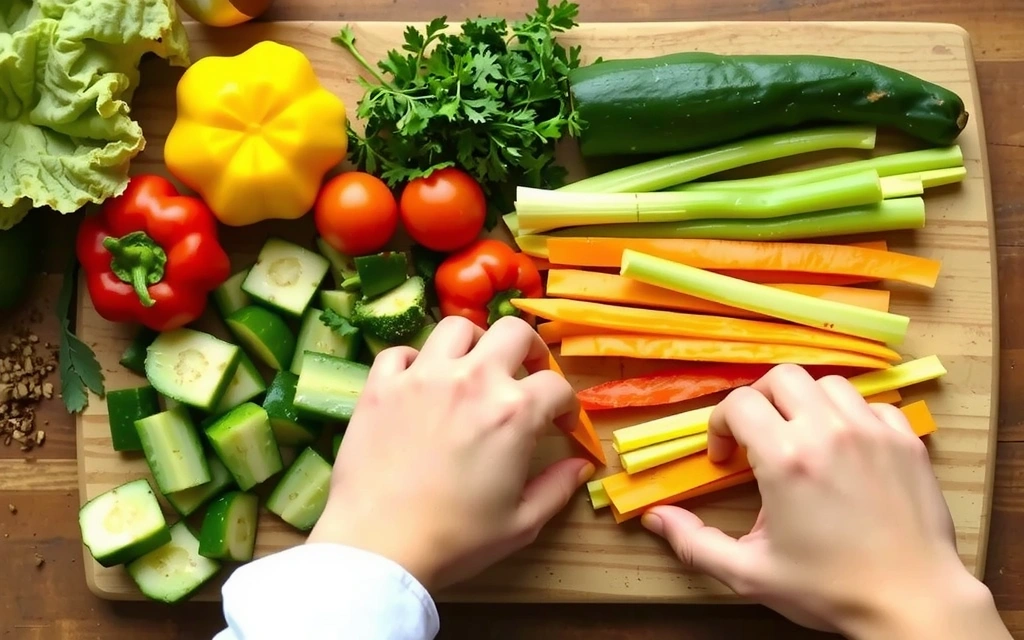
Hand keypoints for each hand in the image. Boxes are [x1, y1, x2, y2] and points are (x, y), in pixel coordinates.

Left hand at [307, 315, 594, 590]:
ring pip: (457, 327)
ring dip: (473, 344)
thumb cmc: (456, 540)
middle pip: (513, 332)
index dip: (566, 406)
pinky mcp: (380, 385)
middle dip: (530, 350)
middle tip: (526, 374)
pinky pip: (401, 352)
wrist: (379, 547)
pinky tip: (419, 384)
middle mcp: (472, 379)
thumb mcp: (521, 523)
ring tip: (472, 369)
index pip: (557, 386)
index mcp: (514, 411)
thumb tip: (580, 464)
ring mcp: (422, 376)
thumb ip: (557, 487)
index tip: (560, 424)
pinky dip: (414, 361)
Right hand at [640, 364, 1007, 638]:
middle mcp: (829, 432)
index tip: (726, 458)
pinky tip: (846, 449)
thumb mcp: (751, 573)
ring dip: (806, 404)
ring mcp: (873, 432)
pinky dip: (851, 417)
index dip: (721, 425)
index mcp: (786, 458)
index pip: (740, 403)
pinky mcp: (906, 441)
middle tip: (759, 436)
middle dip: (761, 400)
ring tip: (803, 438)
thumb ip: (696, 543)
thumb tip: (654, 518)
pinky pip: (872, 404)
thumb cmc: (830, 589)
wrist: (914, 602)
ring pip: (828, 384)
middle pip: (782, 377)